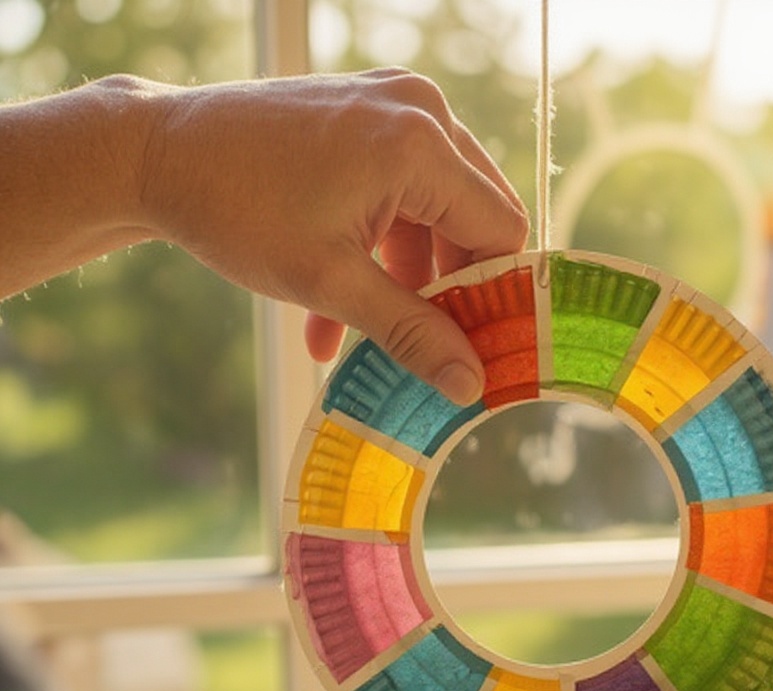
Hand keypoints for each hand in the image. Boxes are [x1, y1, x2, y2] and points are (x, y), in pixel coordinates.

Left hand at [0, 71, 528, 403]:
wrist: (155, 152)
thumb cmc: (236, 210)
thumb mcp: (329, 283)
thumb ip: (411, 333)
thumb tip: (469, 383)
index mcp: (420, 144)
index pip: (501, 230)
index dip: (494, 297)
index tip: (476, 349)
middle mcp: (419, 111)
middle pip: (475, 220)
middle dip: (447, 292)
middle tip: (423, 348)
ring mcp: (391, 107)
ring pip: (435, 214)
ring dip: (404, 281)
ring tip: (357, 337)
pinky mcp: (366, 117)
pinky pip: (401, 193)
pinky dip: (377, 250)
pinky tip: (333, 310)